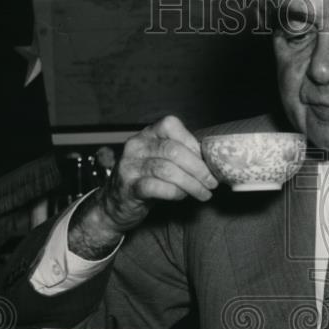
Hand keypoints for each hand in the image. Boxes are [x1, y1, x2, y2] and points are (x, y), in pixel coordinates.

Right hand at [97, 115, 217, 231]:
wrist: (114, 203)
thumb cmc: (145, 179)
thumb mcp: (160, 160)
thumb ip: (181, 154)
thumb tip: (213, 160)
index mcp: (147, 134)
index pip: (170, 125)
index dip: (192, 142)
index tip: (207, 160)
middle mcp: (136, 146)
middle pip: (173, 150)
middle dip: (198, 168)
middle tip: (212, 182)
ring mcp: (130, 166)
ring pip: (167, 170)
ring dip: (191, 184)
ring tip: (203, 193)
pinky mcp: (128, 187)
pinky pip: (157, 188)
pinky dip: (175, 193)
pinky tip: (182, 196)